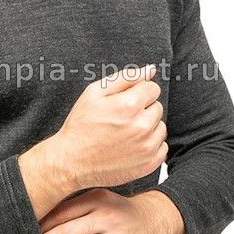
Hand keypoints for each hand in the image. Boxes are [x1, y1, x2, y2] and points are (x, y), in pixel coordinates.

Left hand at [25, 187, 164, 233]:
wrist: (151, 221)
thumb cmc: (114, 208)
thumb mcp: (98, 197)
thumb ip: (73, 204)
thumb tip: (36, 216)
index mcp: (98, 199)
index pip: (63, 212)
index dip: (42, 224)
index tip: (24, 231)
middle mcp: (107, 218)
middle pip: (67, 233)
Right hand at [53, 64, 167, 190]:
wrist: (72, 162)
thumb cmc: (81, 126)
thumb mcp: (94, 93)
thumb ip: (125, 78)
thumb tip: (151, 70)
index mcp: (129, 105)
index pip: (152, 88)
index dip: (137, 92)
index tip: (124, 102)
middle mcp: (141, 126)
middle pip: (157, 107)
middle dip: (142, 109)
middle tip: (121, 119)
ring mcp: (146, 147)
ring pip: (160, 127)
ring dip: (147, 127)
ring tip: (125, 133)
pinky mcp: (148, 163)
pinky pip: (162, 147)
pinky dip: (149, 145)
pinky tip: (131, 146)